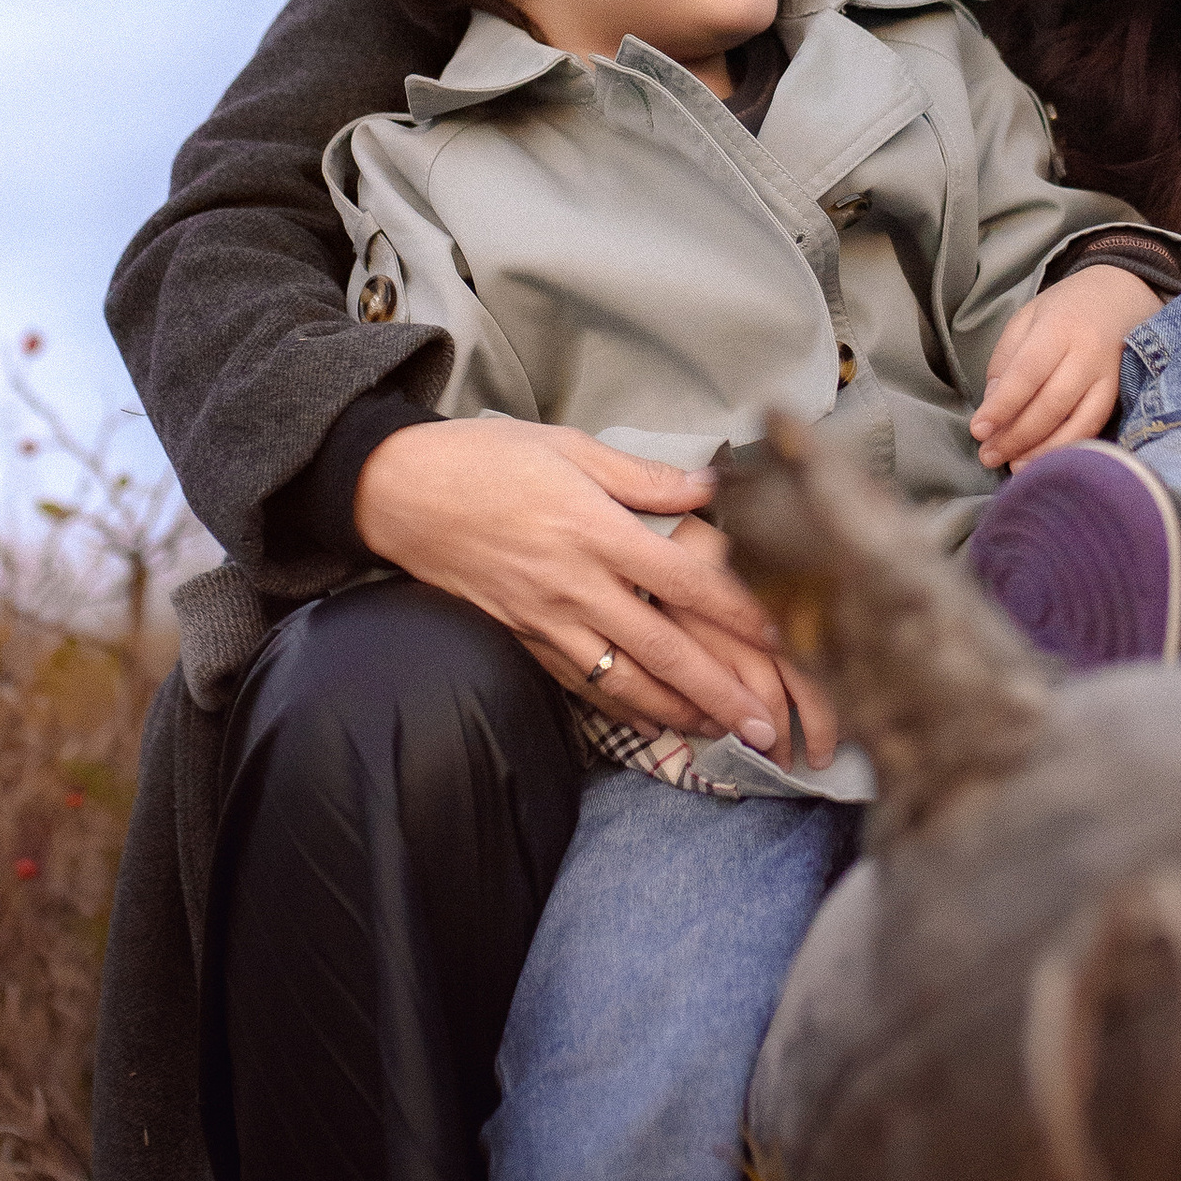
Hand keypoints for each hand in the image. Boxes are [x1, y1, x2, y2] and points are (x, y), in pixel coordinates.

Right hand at [352, 416, 841, 765]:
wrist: (399, 492)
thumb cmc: (484, 457)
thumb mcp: (568, 446)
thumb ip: (642, 477)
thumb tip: (707, 489)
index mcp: (594, 528)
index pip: (685, 579)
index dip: (737, 610)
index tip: (781, 634)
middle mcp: (575, 582)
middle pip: (663, 648)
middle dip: (720, 690)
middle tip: (768, 726)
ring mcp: (546, 617)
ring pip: (624, 679)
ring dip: (679, 711)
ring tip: (724, 733)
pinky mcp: (522, 637)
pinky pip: (580, 682)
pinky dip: (623, 707)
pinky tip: (655, 718)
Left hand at [971, 266, 1165, 471]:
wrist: (1123, 296)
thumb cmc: (1065, 308)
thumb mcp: (1027, 318)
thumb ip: (1006, 360)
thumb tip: (993, 406)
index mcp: (1059, 327)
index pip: (1027, 373)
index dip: (1002, 406)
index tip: (978, 430)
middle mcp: (1089, 353)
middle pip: (1051, 404)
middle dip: (1017, 436)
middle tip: (989, 456)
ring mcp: (1110, 377)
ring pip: (1078, 423)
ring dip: (1043, 451)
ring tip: (1014, 467)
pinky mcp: (1122, 394)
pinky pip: (1095, 428)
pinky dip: (1070, 448)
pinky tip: (1045, 459)